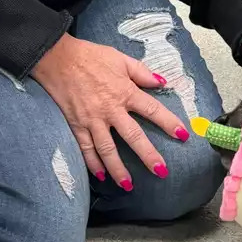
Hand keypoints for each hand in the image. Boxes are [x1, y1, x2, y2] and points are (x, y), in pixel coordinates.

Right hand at [31, 33, 186, 186]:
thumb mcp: (120, 58)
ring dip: (118, 169)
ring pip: (107, 149)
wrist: (57, 58)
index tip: (183, 135)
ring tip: (128, 185)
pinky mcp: (76, 125)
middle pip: (133, 136)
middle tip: (161, 172)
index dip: (169, 123)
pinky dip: (92, 163)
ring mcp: (92, 120)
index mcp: (125, 91)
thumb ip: (142, 72)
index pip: (152, 110)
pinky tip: (99, 176)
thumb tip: (162, 82)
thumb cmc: (91, 56)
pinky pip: (85, 148)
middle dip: (148, 155)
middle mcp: (111, 109)